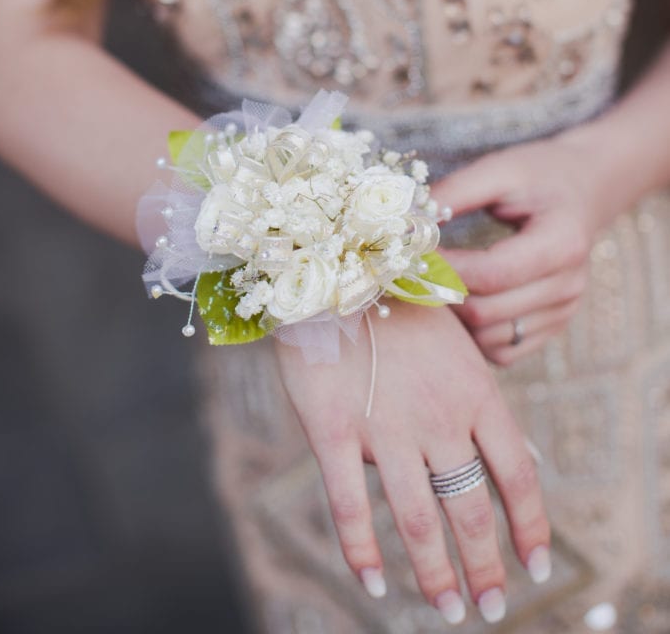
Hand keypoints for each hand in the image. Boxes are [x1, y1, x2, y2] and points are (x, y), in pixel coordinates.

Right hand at [276, 302, 549, 623]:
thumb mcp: (457, 345)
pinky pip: (350, 505)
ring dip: (436, 573)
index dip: (530, 527)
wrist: (332, 270)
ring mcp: (385, 426)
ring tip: (447, 610)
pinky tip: (374, 581)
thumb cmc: (398, 307)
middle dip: (485, 568)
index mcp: (475, 392)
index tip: (537, 566)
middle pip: (471, 508)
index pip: (517, 474)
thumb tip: (519, 460)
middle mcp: (438, 416)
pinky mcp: (332, 430)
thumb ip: (479, 403)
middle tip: (490, 608)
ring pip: (419, 518)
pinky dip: (362, 551)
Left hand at [432, 131, 610, 365]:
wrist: (584, 190)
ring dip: (454, 317)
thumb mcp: (498, 170)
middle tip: (411, 270)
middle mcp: (569, 285)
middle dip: (441, 293)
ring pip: (490, 338)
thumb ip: (454, 193)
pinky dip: (474, 334)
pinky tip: (461, 299)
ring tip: (434, 282)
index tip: (412, 251)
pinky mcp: (553, 326)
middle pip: (487, 312)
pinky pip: (503, 351)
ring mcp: (564, 311)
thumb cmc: (538, 175)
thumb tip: (408, 225)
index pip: (492, 274)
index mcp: (561, 243)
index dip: (444, 268)